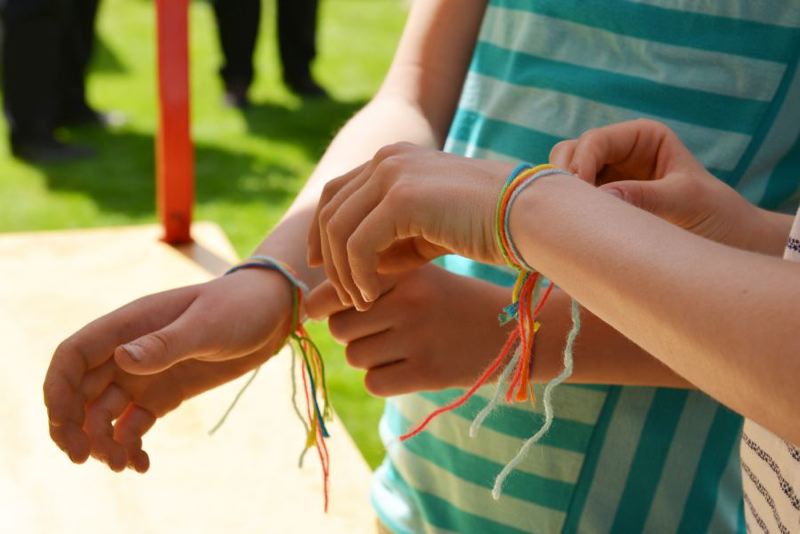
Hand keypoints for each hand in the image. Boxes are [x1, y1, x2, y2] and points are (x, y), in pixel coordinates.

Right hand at [43, 268, 292, 471]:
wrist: (272, 314)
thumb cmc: (239, 307)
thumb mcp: (207, 325)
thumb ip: (165, 343)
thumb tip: (121, 359)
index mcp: (129, 326)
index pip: (73, 356)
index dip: (57, 389)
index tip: (63, 425)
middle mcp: (128, 351)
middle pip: (80, 391)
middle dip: (73, 426)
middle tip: (84, 459)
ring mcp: (146, 373)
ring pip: (104, 413)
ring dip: (103, 441)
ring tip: (123, 464)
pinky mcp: (165, 393)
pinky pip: (134, 424)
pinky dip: (130, 445)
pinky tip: (142, 464)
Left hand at [305, 264, 511, 395]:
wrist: (513, 330)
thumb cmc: (453, 300)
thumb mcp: (419, 275)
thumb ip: (371, 280)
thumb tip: (312, 304)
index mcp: (403, 272)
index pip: (333, 291)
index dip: (324, 305)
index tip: (331, 309)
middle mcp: (409, 302)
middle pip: (340, 328)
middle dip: (352, 332)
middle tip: (379, 328)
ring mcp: (419, 338)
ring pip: (355, 357)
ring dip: (368, 356)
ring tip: (399, 346)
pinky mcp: (428, 373)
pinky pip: (375, 383)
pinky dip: (383, 379)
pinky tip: (407, 366)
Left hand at [308, 142, 514, 309]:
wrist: (529, 216)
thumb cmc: (486, 227)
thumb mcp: (428, 231)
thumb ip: (390, 240)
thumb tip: (352, 268)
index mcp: (393, 158)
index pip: (337, 193)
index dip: (322, 231)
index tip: (321, 266)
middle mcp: (387, 158)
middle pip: (330, 210)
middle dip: (328, 256)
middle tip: (340, 294)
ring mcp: (393, 173)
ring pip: (339, 229)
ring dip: (343, 271)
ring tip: (361, 300)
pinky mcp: (402, 198)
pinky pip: (358, 244)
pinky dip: (358, 275)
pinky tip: (372, 296)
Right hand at [549, 119, 768, 250]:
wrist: (729, 246)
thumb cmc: (717, 215)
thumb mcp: (686, 201)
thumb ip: (645, 196)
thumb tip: (600, 197)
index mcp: (642, 138)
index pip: (595, 140)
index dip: (580, 162)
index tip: (578, 192)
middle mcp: (619, 154)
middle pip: (571, 154)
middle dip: (563, 176)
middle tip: (564, 206)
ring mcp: (606, 181)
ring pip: (564, 179)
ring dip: (561, 196)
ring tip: (565, 221)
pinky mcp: (600, 208)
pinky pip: (572, 205)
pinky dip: (564, 214)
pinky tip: (567, 230)